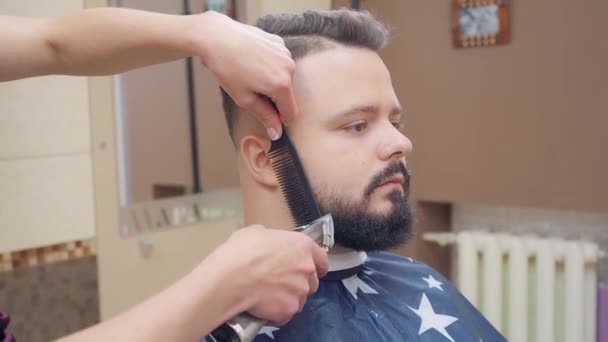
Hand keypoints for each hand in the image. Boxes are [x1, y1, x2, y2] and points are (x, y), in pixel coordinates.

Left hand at [193, 11, 297, 139]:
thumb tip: (277, 132)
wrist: (216, 37)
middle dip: (274, 97)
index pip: (291, 112)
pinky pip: (280, 61)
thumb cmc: (227, 68)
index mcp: (281, 85)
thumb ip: (265, 116)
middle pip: (288, 93)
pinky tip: (253, 61)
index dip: (281, 119)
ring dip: (272, 80)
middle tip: (252, 91)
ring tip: (251, 73)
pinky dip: (270, 65)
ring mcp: (285, 53)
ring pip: (285, 77)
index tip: (269, 118)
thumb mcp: (244, 98)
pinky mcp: (279, 42)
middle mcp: (289, 68)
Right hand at [202, 225, 328, 325]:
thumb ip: (271, 239)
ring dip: (287, 299)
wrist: (231, 277)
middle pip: (311, 281)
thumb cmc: (241, 251)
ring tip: (268, 297)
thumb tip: (268, 243)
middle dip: (298, 283)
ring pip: (299, 299)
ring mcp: (300, 290)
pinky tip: (262, 308)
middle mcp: (307, 268)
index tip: (313, 271)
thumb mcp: (256, 232)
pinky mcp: (289, 309)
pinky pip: (285, 314)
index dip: (317, 266)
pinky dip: (276, 314)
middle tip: (279, 283)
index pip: (321, 259)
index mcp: (302, 246)